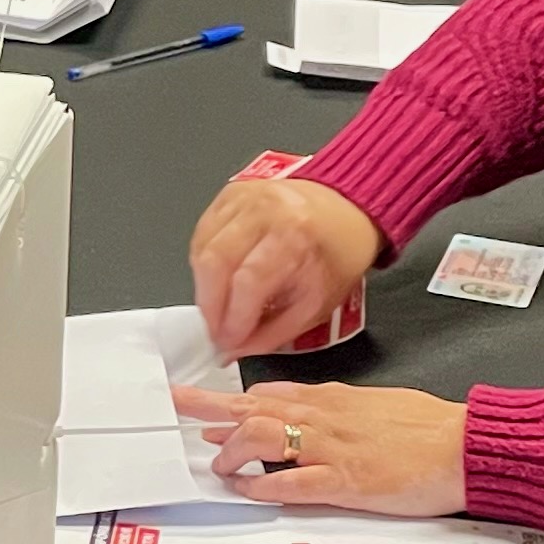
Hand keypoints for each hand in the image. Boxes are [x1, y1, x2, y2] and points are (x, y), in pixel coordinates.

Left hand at [179, 383, 468, 516]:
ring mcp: (331, 447)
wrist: (465, 446)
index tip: (205, 404)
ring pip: (263, 436)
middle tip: (177, 409)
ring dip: (233, 451)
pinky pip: (291, 481)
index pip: (269, 392)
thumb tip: (311, 409)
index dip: (232, 399)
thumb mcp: (377, 405)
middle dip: (210, 408)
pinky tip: (246, 489)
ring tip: (219, 464)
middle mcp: (324, 417)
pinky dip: (262, 485)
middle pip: (253, 406)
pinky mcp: (345, 480)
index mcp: (332, 399)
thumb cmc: (430, 429)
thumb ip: (339, 407)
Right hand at [188, 172, 382, 358]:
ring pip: (202, 249)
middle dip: (210, 307)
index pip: (248, 281)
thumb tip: (234, 349)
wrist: (342, 209)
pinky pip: (201, 234)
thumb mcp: (317, 303)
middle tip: (216, 331)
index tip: (227, 343)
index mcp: (295, 236)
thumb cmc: (336, 254)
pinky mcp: (228, 194)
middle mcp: (265, 210)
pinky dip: (203, 265)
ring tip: (218, 308)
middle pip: (215, 262)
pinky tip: (217, 281)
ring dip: (203, 288)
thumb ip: (273, 331)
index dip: (232, 319)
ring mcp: (243, 198)